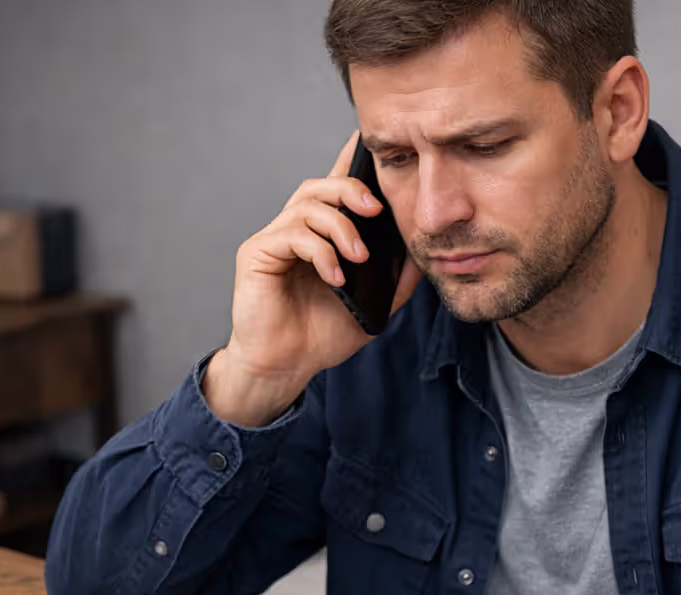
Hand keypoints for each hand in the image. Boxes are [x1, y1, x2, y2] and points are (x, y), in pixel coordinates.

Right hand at [205, 131, 422, 427]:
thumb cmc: (320, 336)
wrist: (286, 367)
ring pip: (308, 205)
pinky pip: (292, 235)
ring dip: (341, 227)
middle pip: (322, 185)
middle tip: (376, 212)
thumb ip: (396, 279)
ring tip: (358, 258)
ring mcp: (274, 239)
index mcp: (321, 235)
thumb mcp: (373, 306)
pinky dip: (320, 252)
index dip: (352, 158)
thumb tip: (423, 250)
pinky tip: (335, 277)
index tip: (374, 141)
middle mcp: (295, 228)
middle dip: (353, 191)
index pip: (336, 186)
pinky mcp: (257, 254)